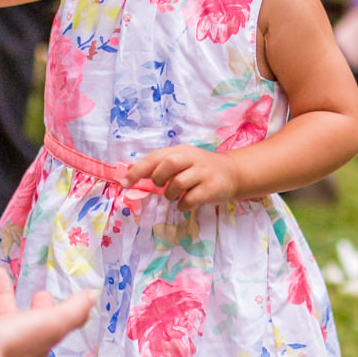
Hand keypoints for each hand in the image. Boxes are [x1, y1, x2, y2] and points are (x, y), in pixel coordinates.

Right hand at [0, 267, 92, 356]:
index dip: (44, 310)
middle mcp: (9, 345)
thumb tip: (93, 296)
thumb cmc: (14, 346)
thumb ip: (73, 311)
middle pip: (11, 318)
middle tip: (2, 275)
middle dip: (8, 297)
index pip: (42, 326)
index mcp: (33, 345)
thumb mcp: (52, 324)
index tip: (41, 294)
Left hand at [124, 146, 241, 209]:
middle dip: (159, 178)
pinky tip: (185, 203)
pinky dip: (183, 205)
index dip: (137, 171)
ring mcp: (203, 173)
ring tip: (174, 196)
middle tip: (160, 186)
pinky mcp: (211, 188)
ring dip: (171, 195)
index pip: (154, 157)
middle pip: (168, 164)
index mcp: (180, 151)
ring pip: (178, 183)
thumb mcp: (180, 161)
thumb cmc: (200, 169)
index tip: (124, 183)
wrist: (232, 173)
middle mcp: (191, 159)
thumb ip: (158, 165)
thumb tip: (130, 169)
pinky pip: (190, 199)